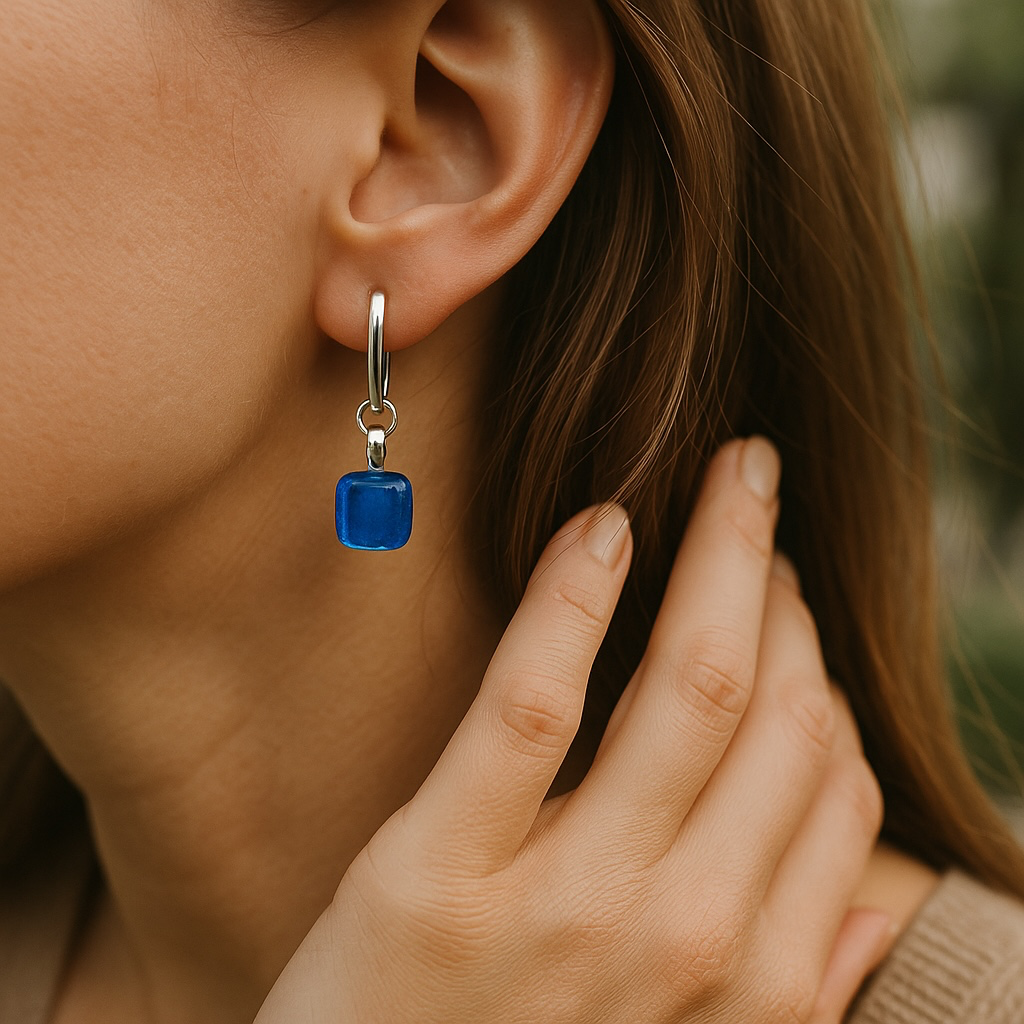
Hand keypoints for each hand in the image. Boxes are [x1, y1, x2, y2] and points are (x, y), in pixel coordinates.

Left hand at [256, 439, 886, 1023]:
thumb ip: (788, 987)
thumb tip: (871, 909)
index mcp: (751, 985)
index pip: (835, 786)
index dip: (820, 669)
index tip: (789, 602)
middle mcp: (682, 939)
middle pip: (771, 712)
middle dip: (781, 588)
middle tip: (756, 506)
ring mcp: (563, 906)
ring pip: (684, 689)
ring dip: (720, 562)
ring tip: (720, 484)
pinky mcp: (438, 874)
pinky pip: (532, 705)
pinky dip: (573, 599)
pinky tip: (601, 524)